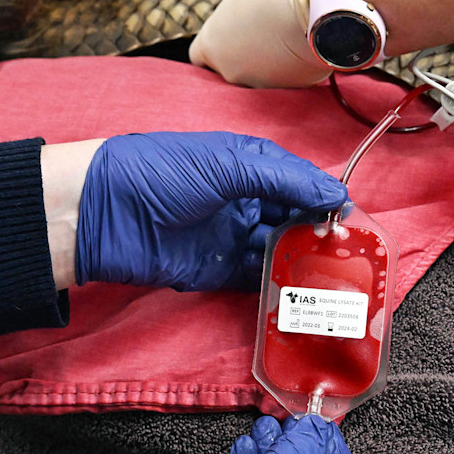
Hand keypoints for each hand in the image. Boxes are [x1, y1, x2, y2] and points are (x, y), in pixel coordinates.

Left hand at [75, 131, 346, 290]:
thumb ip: (283, 179)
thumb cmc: (159, 171)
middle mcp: (240, 200)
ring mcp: (227, 236)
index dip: (324, 198)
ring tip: (329, 275)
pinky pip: (252, 279)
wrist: (102, 212)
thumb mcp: (227, 164)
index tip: (351, 219)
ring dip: (300, 261)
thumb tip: (335, 192)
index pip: (297, 182)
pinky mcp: (212, 270)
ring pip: (276, 251)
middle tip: (346, 253)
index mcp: (245, 166)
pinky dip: (275, 284)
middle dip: (317, 234)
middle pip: (292, 219)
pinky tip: (297, 289)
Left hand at [189, 0, 348, 88]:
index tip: (228, 37)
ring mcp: (260, 84)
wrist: (318, 7)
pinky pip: (289, 77)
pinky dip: (294, 67)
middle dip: (244, 56)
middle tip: (264, 34)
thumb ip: (238, 11)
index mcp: (212, 45)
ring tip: (289, 35)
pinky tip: (306, 45)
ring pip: (260, 75)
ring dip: (270, 63)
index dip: (213, 47)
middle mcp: (230, 71)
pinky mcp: (290, 89)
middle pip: (231, 68)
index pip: (199, 56)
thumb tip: (247, 14)